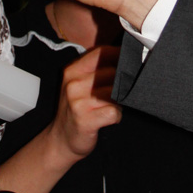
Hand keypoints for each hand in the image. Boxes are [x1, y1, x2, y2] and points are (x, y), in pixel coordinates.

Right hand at [47, 45, 121, 160]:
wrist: (61, 140)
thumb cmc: (76, 109)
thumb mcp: (78, 84)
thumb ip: (96, 70)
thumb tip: (125, 58)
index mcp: (72, 71)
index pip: (102, 52)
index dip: (120, 55)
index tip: (131, 61)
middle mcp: (73, 83)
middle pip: (113, 72)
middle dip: (123, 83)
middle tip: (120, 93)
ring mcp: (78, 102)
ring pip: (115, 92)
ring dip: (119, 101)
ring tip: (110, 107)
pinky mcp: (85, 120)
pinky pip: (114, 112)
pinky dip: (116, 116)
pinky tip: (108, 118)